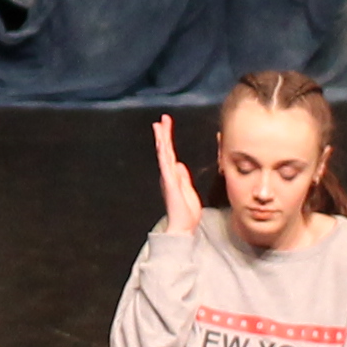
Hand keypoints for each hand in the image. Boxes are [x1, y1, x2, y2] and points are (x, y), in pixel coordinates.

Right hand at [151, 115, 200, 233]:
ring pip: (163, 154)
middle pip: (164, 150)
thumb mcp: (188, 190)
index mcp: (173, 176)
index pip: (170, 153)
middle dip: (163, 134)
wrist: (182, 227)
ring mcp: (168, 178)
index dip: (167, 139)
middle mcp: (168, 175)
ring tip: (159, 126)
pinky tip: (162, 145)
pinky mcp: (169, 184)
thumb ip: (183, 177)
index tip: (165, 125)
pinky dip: (163, 154)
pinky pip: (166, 166)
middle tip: (162, 119)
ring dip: (162, 140)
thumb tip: (178, 164)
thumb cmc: (186, 212)